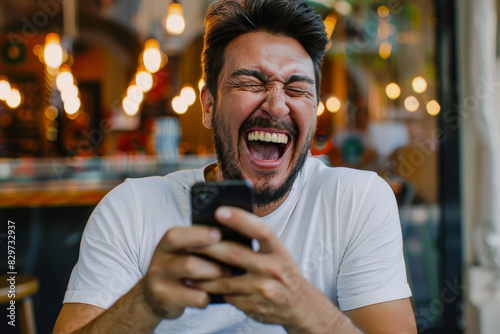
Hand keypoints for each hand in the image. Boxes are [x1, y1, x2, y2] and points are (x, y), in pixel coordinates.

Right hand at [142, 226, 228, 318]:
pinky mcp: (164, 299)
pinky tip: (208, 295)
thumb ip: (198, 243)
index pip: (176, 236)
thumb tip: (230, 234)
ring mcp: (158, 281)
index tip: (218, 235)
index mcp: (166, 245)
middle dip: (214, 264)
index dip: (198, 235)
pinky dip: (206, 297)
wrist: (154, 297)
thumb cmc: (177, 269)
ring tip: (225, 277)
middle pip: (189, 261)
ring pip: (191, 277)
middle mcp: (159, 260)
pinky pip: (194, 297)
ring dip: (213, 276)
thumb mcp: (181, 252)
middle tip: (231, 266)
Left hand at [193, 207, 337, 332]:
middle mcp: (273, 269)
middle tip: (189, 241)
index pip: (261, 230)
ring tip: (186, 267)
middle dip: (209, 247)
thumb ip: (256, 243)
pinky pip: (227, 297)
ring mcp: (264, 290)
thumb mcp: (277, 254)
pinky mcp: (255, 306)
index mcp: (278, 251)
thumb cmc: (282, 273)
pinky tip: (198, 286)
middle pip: (236, 254)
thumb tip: (223, 228)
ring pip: (225, 280)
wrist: (301, 307)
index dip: (241, 219)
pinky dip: (211, 291)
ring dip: (203, 275)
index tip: (219, 210)